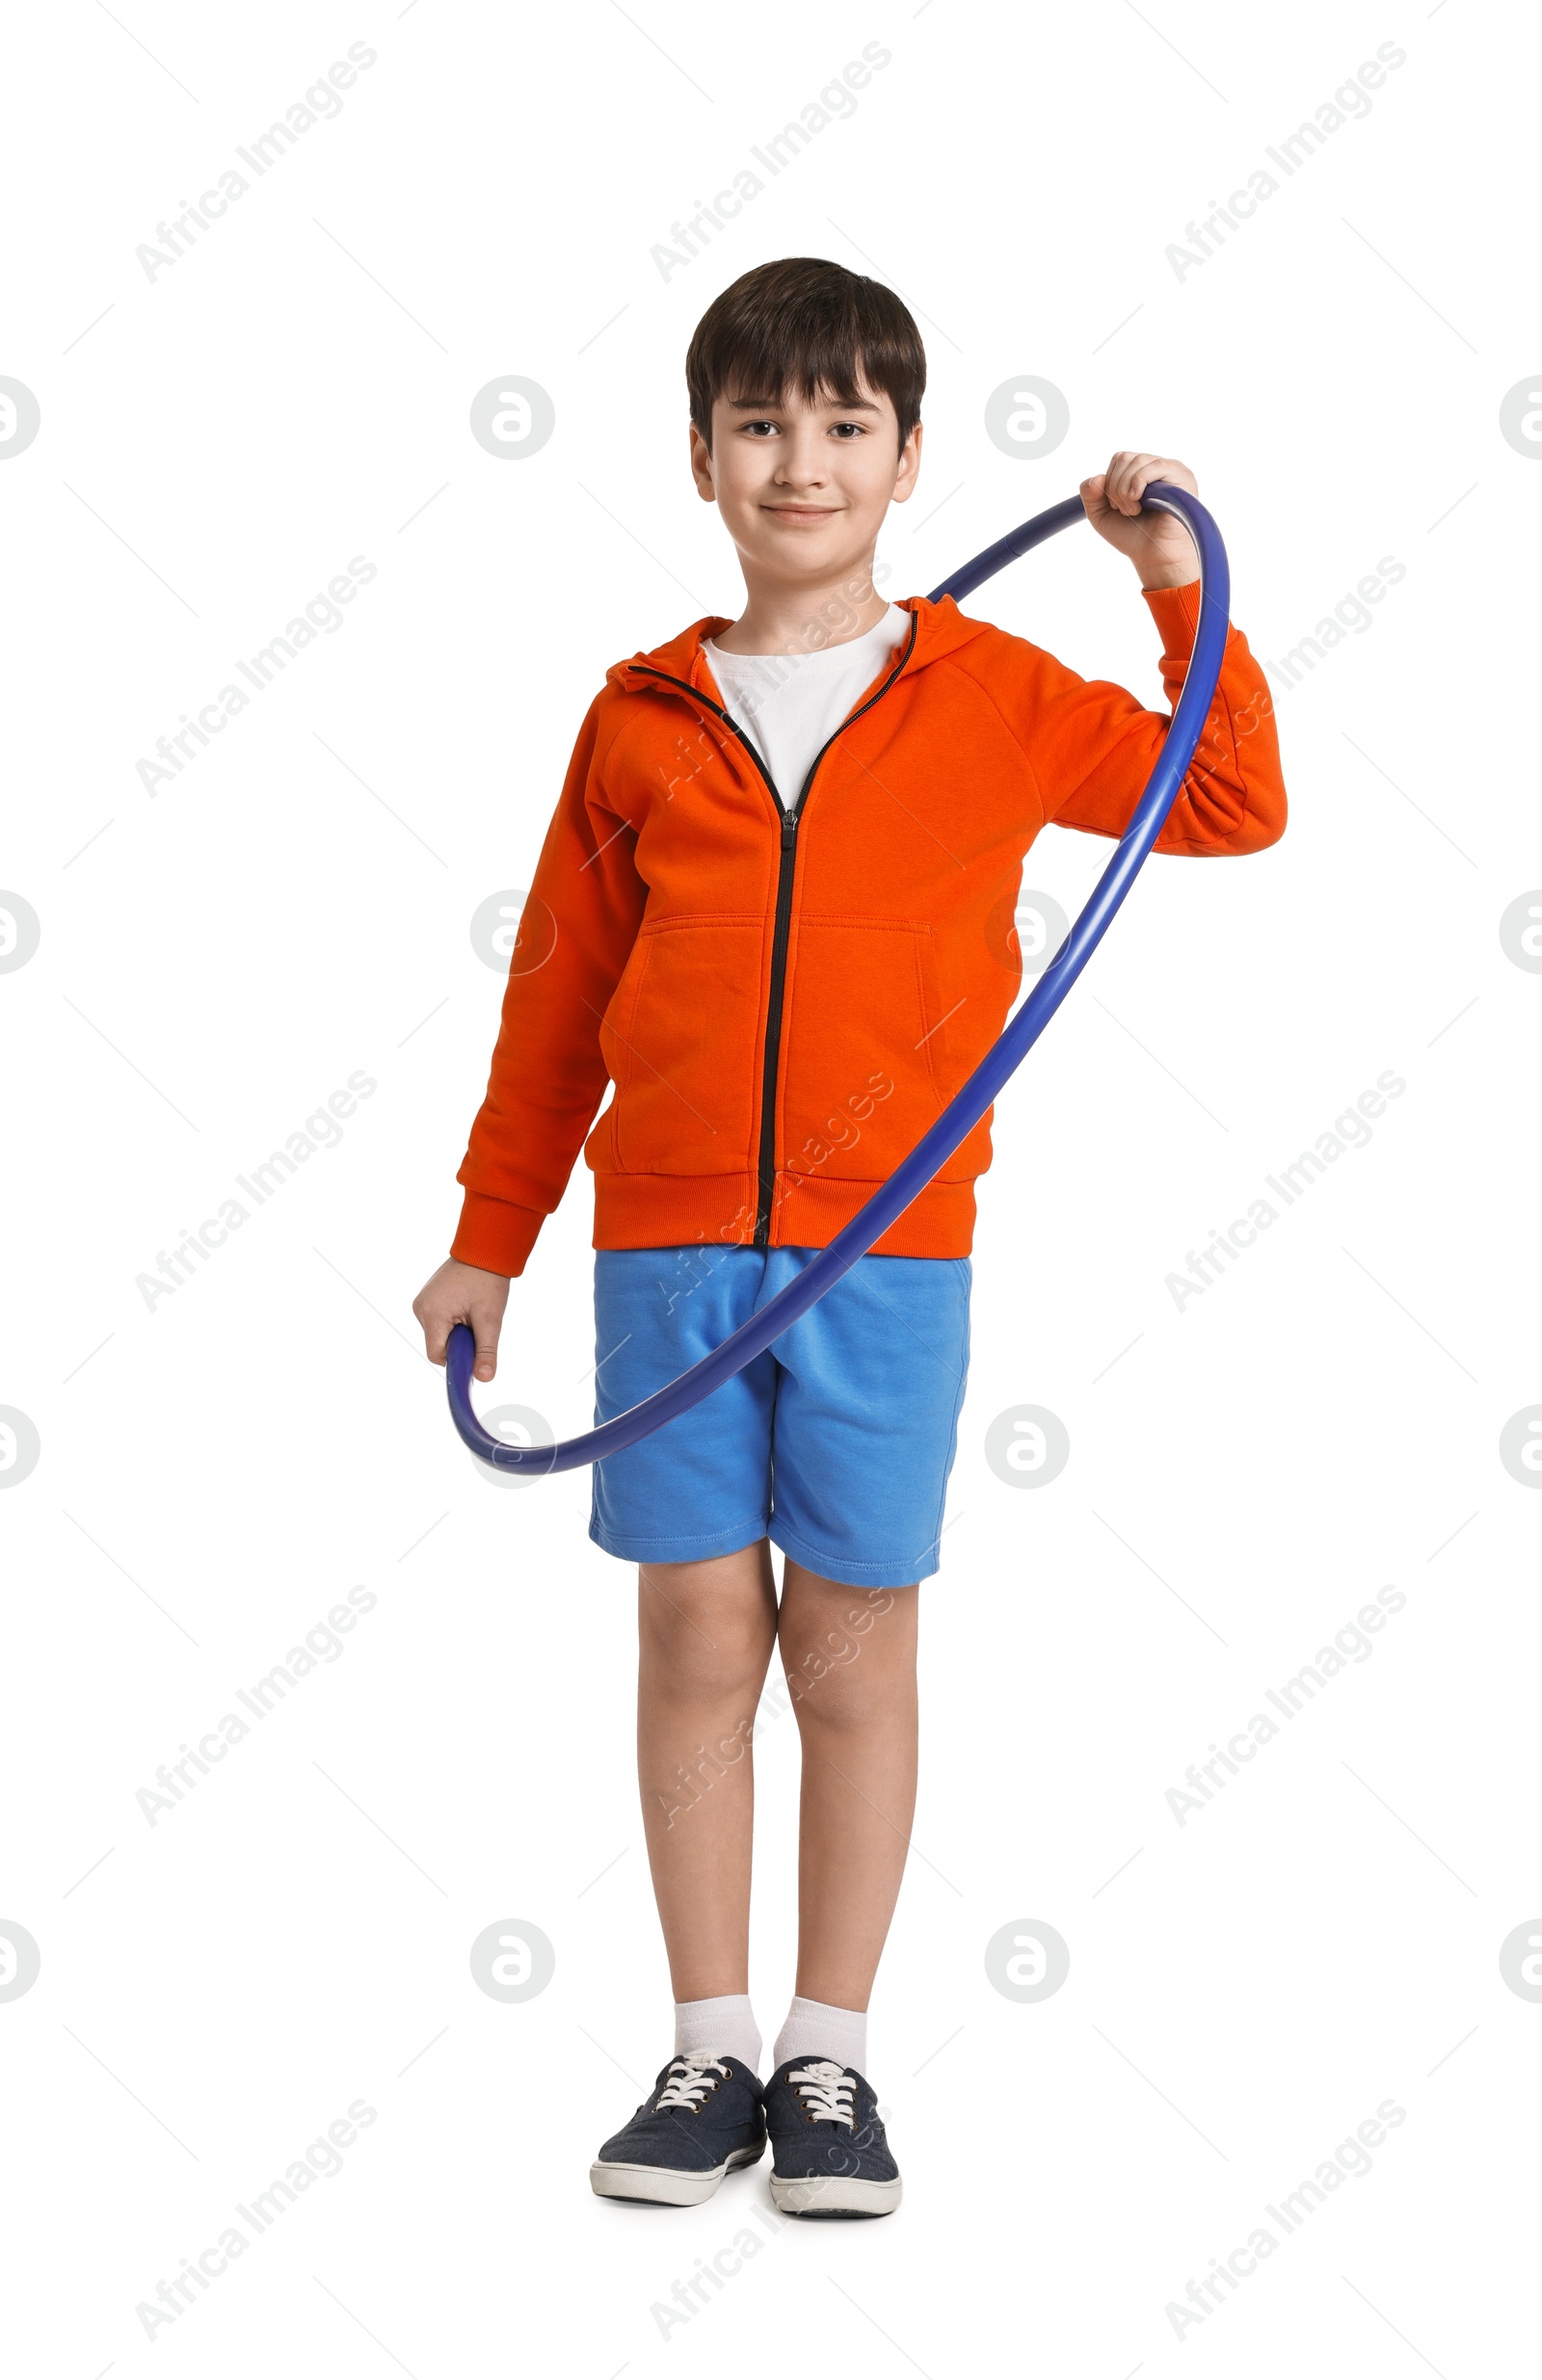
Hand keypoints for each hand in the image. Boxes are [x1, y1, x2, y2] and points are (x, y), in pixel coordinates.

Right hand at [412, 1257, 509, 1382]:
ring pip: (438, 1334)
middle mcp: (421, 1309)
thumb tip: (484, 1379)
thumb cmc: (487, 1281)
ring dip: (456, 1330)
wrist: (483, 1250)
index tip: (474, 1348)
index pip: (437, 1355)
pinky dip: (452, 1320)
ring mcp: (421, 1302)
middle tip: (477, 1322)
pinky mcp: (426, 1298)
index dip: (456, 1357)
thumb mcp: (490, 1319)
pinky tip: (464, 1304)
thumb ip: (486, 1351)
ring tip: (471, 1309)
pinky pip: (438, 1321)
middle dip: (458, 1341)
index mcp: (433, 1314)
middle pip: (437, 1344)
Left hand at [1081, 452, 1199, 589]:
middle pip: (1124, 458)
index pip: (1119, 459)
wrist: (1154, 557)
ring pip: (1137, 461)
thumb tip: (1097, 477)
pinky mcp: (1182, 477)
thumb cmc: (1133, 537)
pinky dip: (1138, 483)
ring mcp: (1171, 470)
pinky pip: (1155, 466)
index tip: (1116, 508)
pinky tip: (1140, 503)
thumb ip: (1089, 495)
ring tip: (1135, 512)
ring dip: (1126, 490)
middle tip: (1126, 512)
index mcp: (1141, 471)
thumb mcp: (1101, 516)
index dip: (1109, 482)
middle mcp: (1157, 467)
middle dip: (1115, 488)